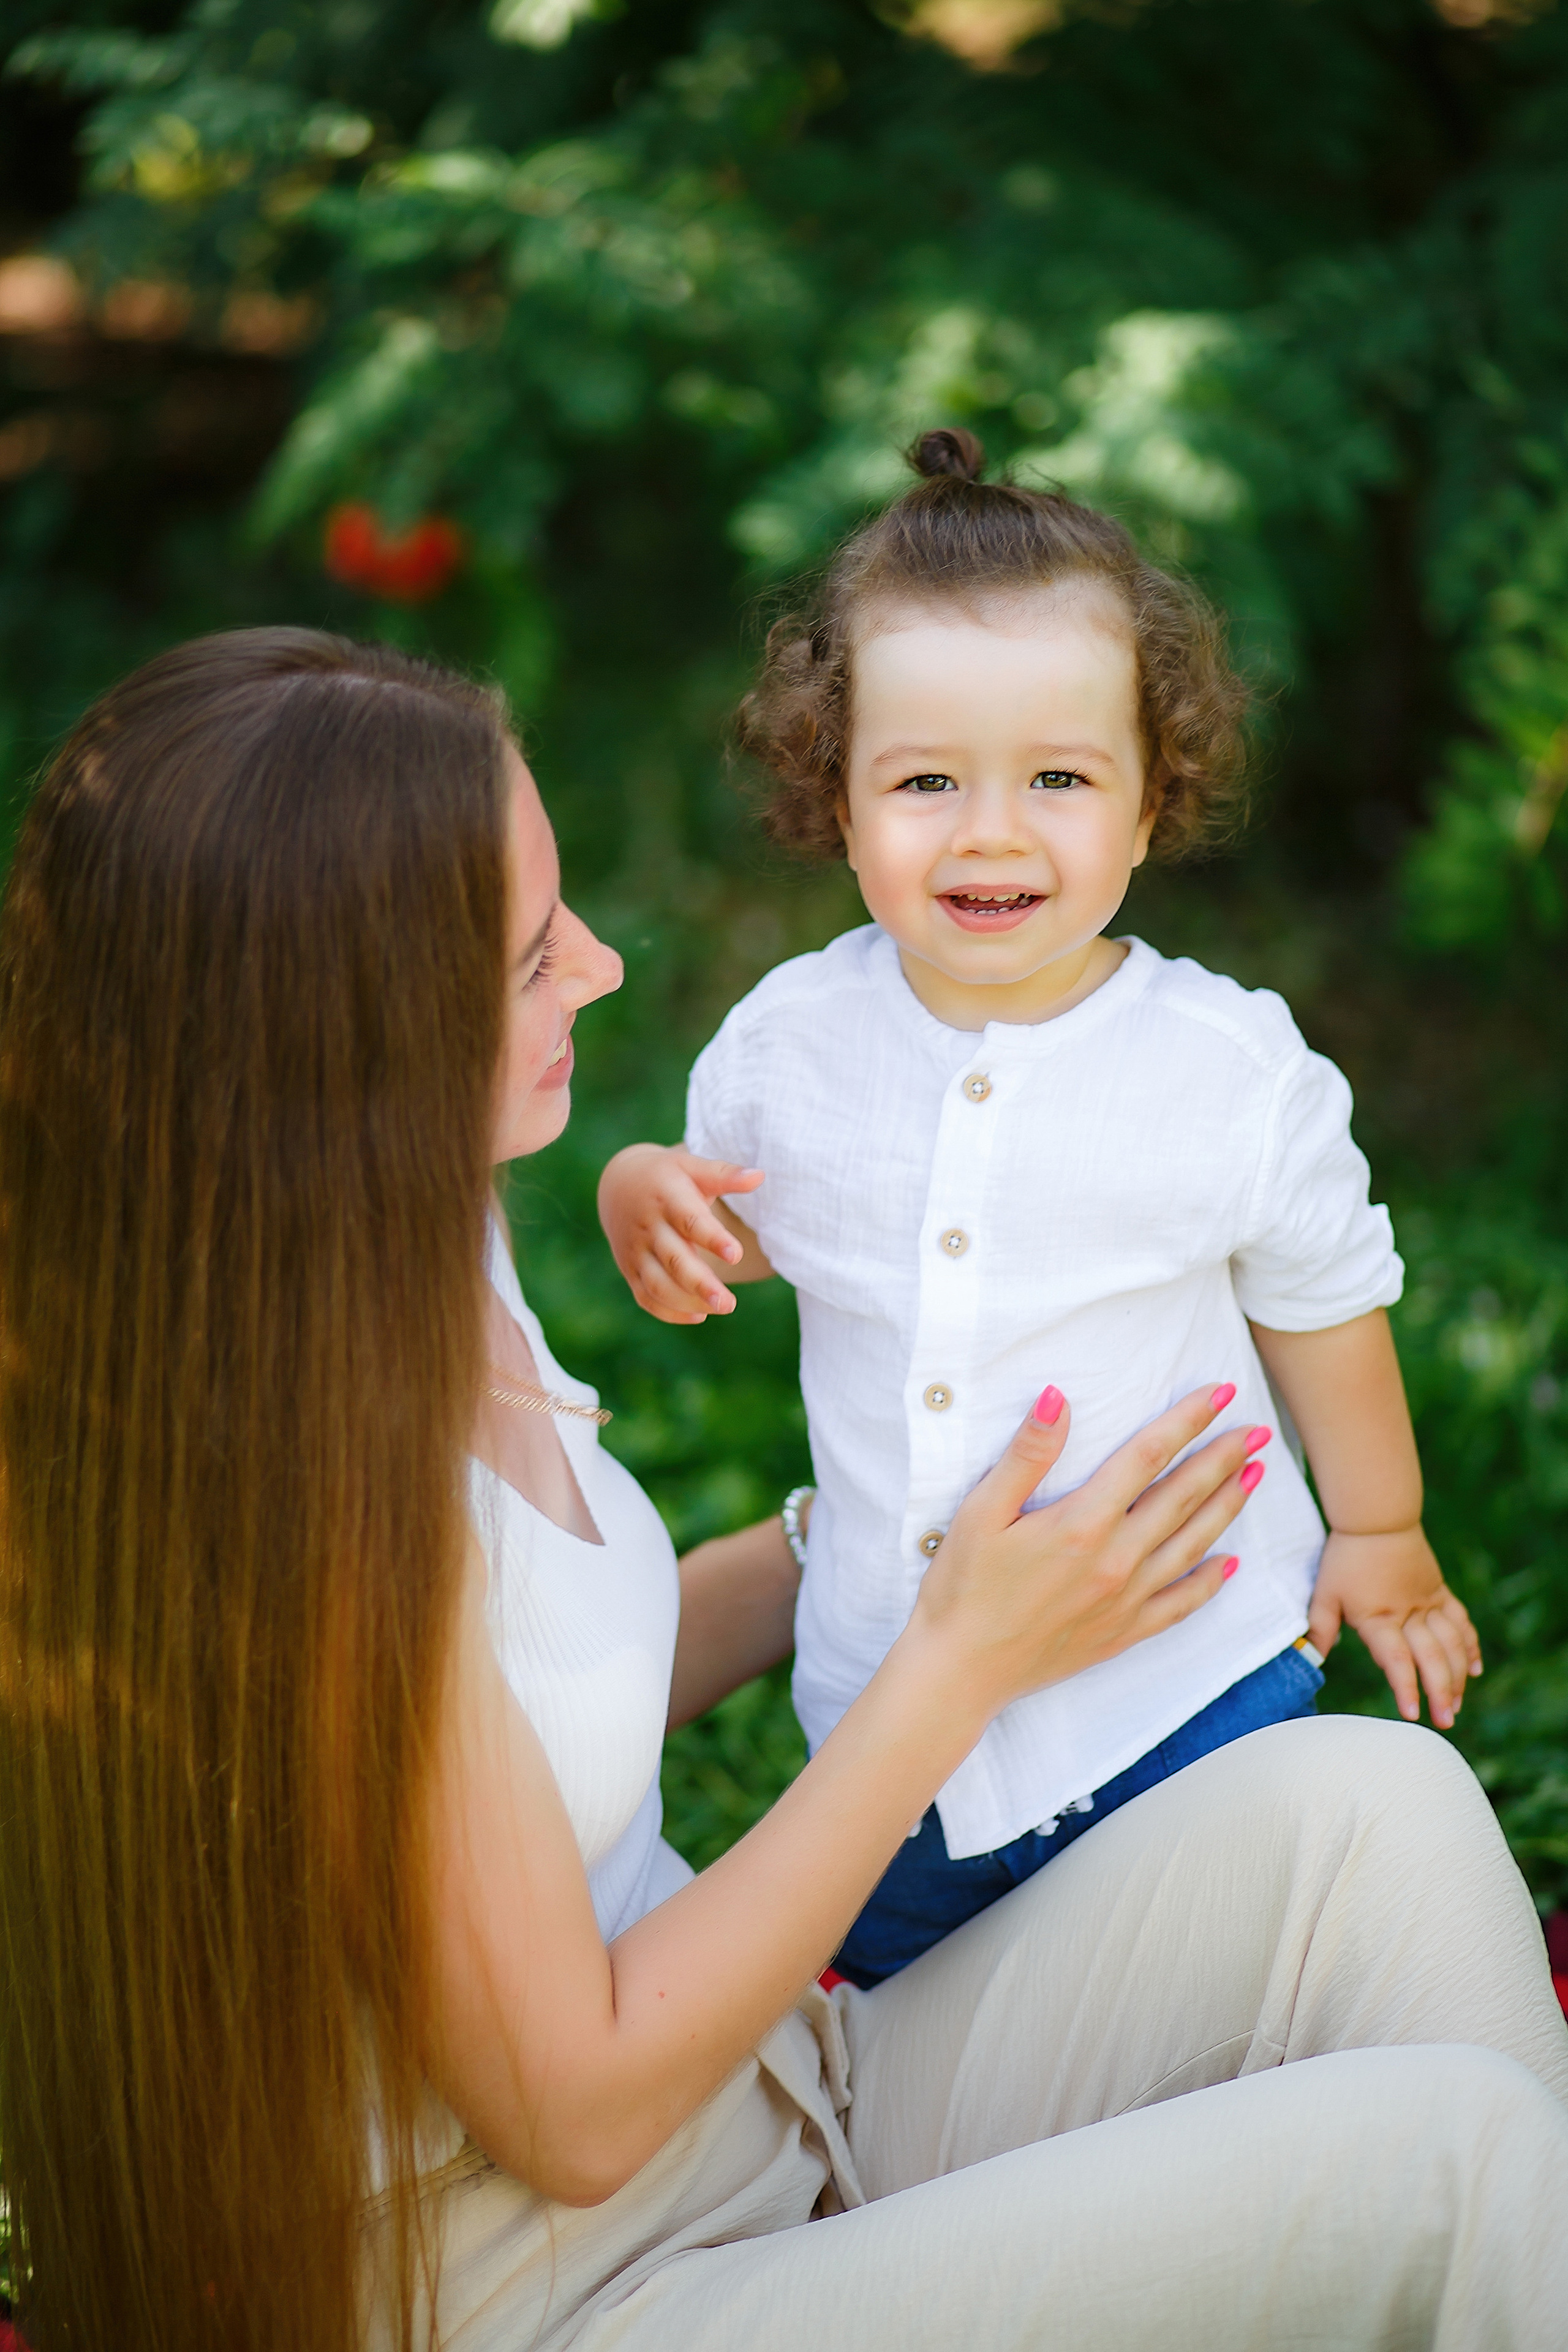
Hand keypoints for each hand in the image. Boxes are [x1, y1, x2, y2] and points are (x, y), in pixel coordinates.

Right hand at [597, 1143, 763, 1323]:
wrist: (618, 1185)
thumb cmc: (667, 1177)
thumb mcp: (692, 1167)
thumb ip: (725, 1174)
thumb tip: (759, 1176)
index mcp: (667, 1198)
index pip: (689, 1221)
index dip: (712, 1238)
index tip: (736, 1255)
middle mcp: (649, 1227)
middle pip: (674, 1260)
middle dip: (701, 1284)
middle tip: (729, 1304)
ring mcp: (637, 1251)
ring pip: (658, 1285)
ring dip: (688, 1303)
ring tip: (722, 1308)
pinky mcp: (630, 1270)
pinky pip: (646, 1298)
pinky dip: (669, 1312)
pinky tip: (699, 1316)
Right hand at [912, 1383, 1266, 1720]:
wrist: (961, 1670)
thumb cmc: (962, 1586)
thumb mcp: (981, 1511)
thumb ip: (1026, 1454)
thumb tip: (1056, 1396)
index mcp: (1082, 1522)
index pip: (1148, 1456)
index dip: (1187, 1420)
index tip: (1221, 1393)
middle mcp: (1115, 1559)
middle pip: (1182, 1496)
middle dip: (1224, 1458)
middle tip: (1260, 1430)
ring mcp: (1125, 1600)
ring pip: (1192, 1544)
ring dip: (1228, 1507)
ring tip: (1257, 1476)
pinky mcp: (1123, 1632)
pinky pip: (1180, 1605)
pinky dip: (1210, 1582)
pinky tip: (1230, 1564)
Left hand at [1308, 1527, 1481, 1730]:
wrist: (1376, 1519)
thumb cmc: (1345, 1557)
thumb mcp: (1324, 1593)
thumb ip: (1320, 1628)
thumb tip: (1311, 1660)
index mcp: (1378, 1616)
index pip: (1397, 1659)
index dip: (1406, 1688)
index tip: (1413, 1714)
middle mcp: (1408, 1612)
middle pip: (1432, 1657)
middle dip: (1442, 1692)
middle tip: (1445, 1721)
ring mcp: (1429, 1602)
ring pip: (1453, 1644)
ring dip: (1458, 1676)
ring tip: (1456, 1704)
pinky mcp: (1440, 1592)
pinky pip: (1462, 1622)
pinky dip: (1470, 1646)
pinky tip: (1474, 1669)